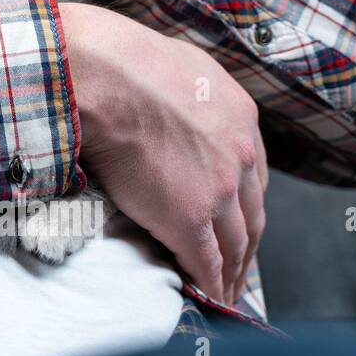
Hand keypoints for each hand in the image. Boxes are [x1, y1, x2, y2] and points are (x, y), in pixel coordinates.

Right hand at [58, 2, 268, 305]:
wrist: (102, 76)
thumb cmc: (120, 59)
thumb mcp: (177, 63)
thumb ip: (188, 90)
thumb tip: (168, 99)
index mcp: (239, 116)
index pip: (253, 172)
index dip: (246, 201)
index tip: (239, 218)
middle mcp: (239, 155)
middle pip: (253, 213)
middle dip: (247, 242)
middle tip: (239, 264)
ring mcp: (218, 190)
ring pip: (237, 243)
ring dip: (233, 271)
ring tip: (225, 289)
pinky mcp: (188, 218)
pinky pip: (206, 261)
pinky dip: (211, 283)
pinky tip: (209, 295)